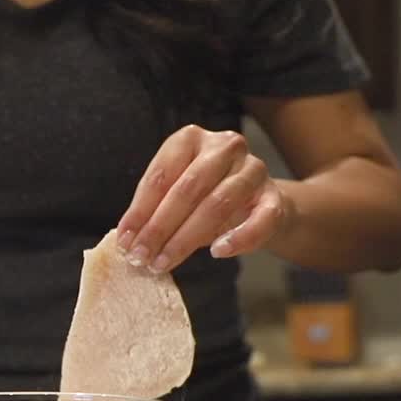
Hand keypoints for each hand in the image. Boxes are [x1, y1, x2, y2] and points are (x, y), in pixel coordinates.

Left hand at [116, 125, 290, 272]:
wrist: (257, 206)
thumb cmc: (204, 199)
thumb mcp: (175, 196)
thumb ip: (153, 210)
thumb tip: (127, 239)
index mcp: (191, 139)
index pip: (161, 175)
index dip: (139, 211)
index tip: (125, 241)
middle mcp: (224, 146)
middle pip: (187, 189)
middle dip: (159, 227)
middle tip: (141, 257)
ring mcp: (253, 169)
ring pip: (216, 204)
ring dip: (186, 239)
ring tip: (164, 262)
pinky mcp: (275, 196)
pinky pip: (259, 219)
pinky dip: (238, 239)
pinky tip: (217, 252)